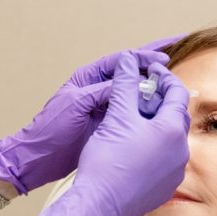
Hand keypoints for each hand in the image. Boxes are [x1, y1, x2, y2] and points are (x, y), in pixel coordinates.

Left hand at [0, 37, 178, 194]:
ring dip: (154, 87)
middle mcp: (98, 89)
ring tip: (175, 83)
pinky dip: (148, 109)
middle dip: (154, 64)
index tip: (166, 56)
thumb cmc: (50, 129)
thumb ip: (102, 90)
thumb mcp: (76, 104)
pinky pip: (133, 113)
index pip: (122, 60)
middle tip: (178, 56)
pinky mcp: (108, 126)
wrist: (38, 159)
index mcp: (89, 77)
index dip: (145, 56)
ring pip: (135, 92)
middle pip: (132, 72)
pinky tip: (163, 109)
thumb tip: (132, 83)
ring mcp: (104, 107)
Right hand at [26, 53, 190, 215]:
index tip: (149, 72)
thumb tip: (129, 61)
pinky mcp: (164, 188)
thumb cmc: (106, 164)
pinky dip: (152, 149)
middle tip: (141, 94)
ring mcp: (174, 172)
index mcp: (172, 130)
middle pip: (176, 116)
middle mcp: (180, 152)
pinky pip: (163, 161)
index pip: (177, 93)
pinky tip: (132, 149)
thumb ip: (125, 85)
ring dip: (156, 126)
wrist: (97, 205)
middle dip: (160, 101)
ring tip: (134, 122)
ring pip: (170, 140)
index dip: (163, 77)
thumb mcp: (116, 116)